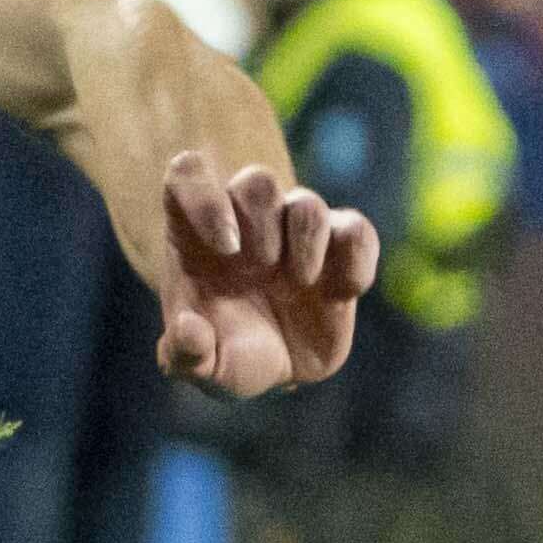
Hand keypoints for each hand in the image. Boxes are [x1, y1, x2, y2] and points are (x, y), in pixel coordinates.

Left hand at [142, 151, 372, 393]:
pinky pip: (357, 230)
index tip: (226, 247)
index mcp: (197, 233)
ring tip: (302, 283)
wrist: (276, 366)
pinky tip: (343, 293)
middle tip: (262, 268)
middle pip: (256, 182)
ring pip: (306, 201)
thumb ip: (185, 352)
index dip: (204, 197)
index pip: (188, 175)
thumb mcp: (200, 367)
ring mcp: (294, 231)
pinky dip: (357, 257)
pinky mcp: (339, 249)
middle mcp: (247, 221)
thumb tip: (189, 328)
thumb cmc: (227, 353)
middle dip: (261, 224)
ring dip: (306, 240)